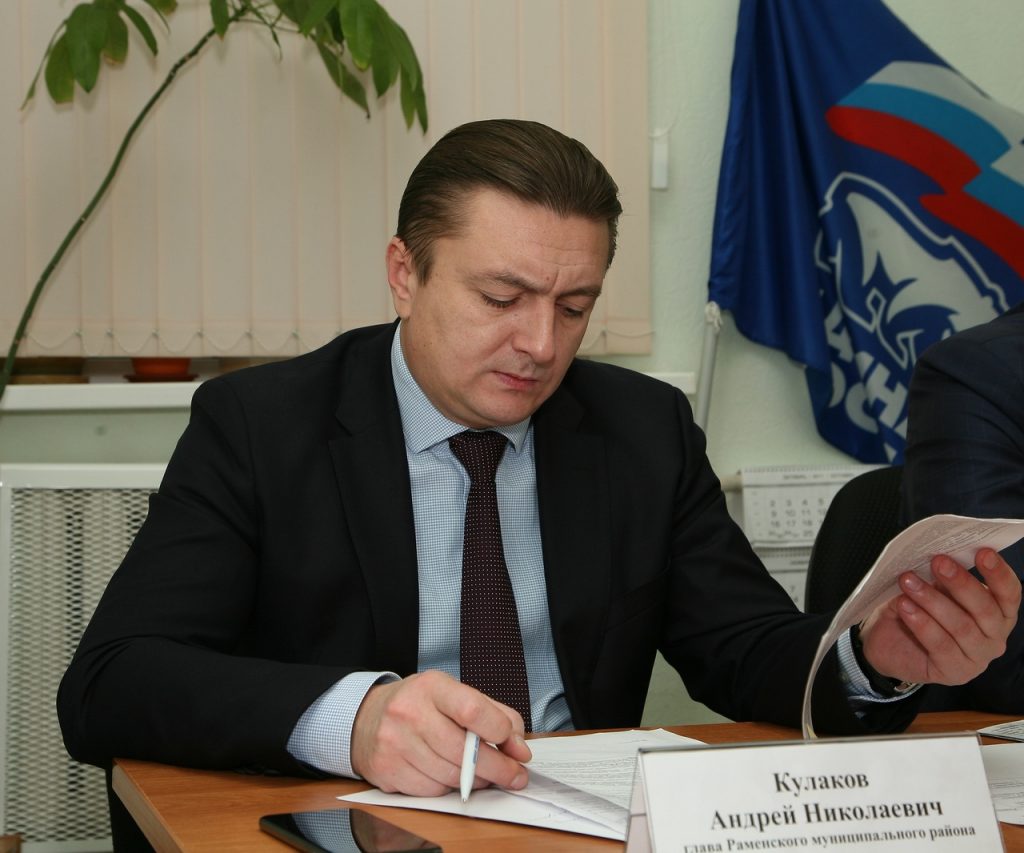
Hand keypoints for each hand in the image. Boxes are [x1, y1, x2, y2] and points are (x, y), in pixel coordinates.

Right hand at [350, 670, 531, 796]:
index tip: (515, 746)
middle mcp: (409, 712)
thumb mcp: (455, 695)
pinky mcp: (386, 770)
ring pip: (450, 775)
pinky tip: (450, 776)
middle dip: (497, 769)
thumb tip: (519, 749)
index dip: (500, 732)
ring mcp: (394, 742)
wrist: (368, 717)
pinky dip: (448, 788)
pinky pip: (431, 790)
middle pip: (463, 751)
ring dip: (475, 781)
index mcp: (432, 687)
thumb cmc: (421, 706)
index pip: (472, 710)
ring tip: (482, 774)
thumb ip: (495, 715)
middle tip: (514, 775)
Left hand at [859, 548, 1020, 684]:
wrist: (887, 641)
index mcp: (998, 612)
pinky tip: (904, 606)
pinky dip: (921, 623)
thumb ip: (943, 574)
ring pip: (961, 626)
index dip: (999, 573)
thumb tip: (942, 554)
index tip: (982, 552)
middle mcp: (995, 637)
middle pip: (985, 609)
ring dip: (932, 600)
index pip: (1009, 593)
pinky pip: (940, 645)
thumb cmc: (917, 607)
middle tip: (938, 562)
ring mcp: (978, 658)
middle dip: (960, 582)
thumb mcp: (931, 586)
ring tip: (908, 581)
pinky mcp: (955, 673)